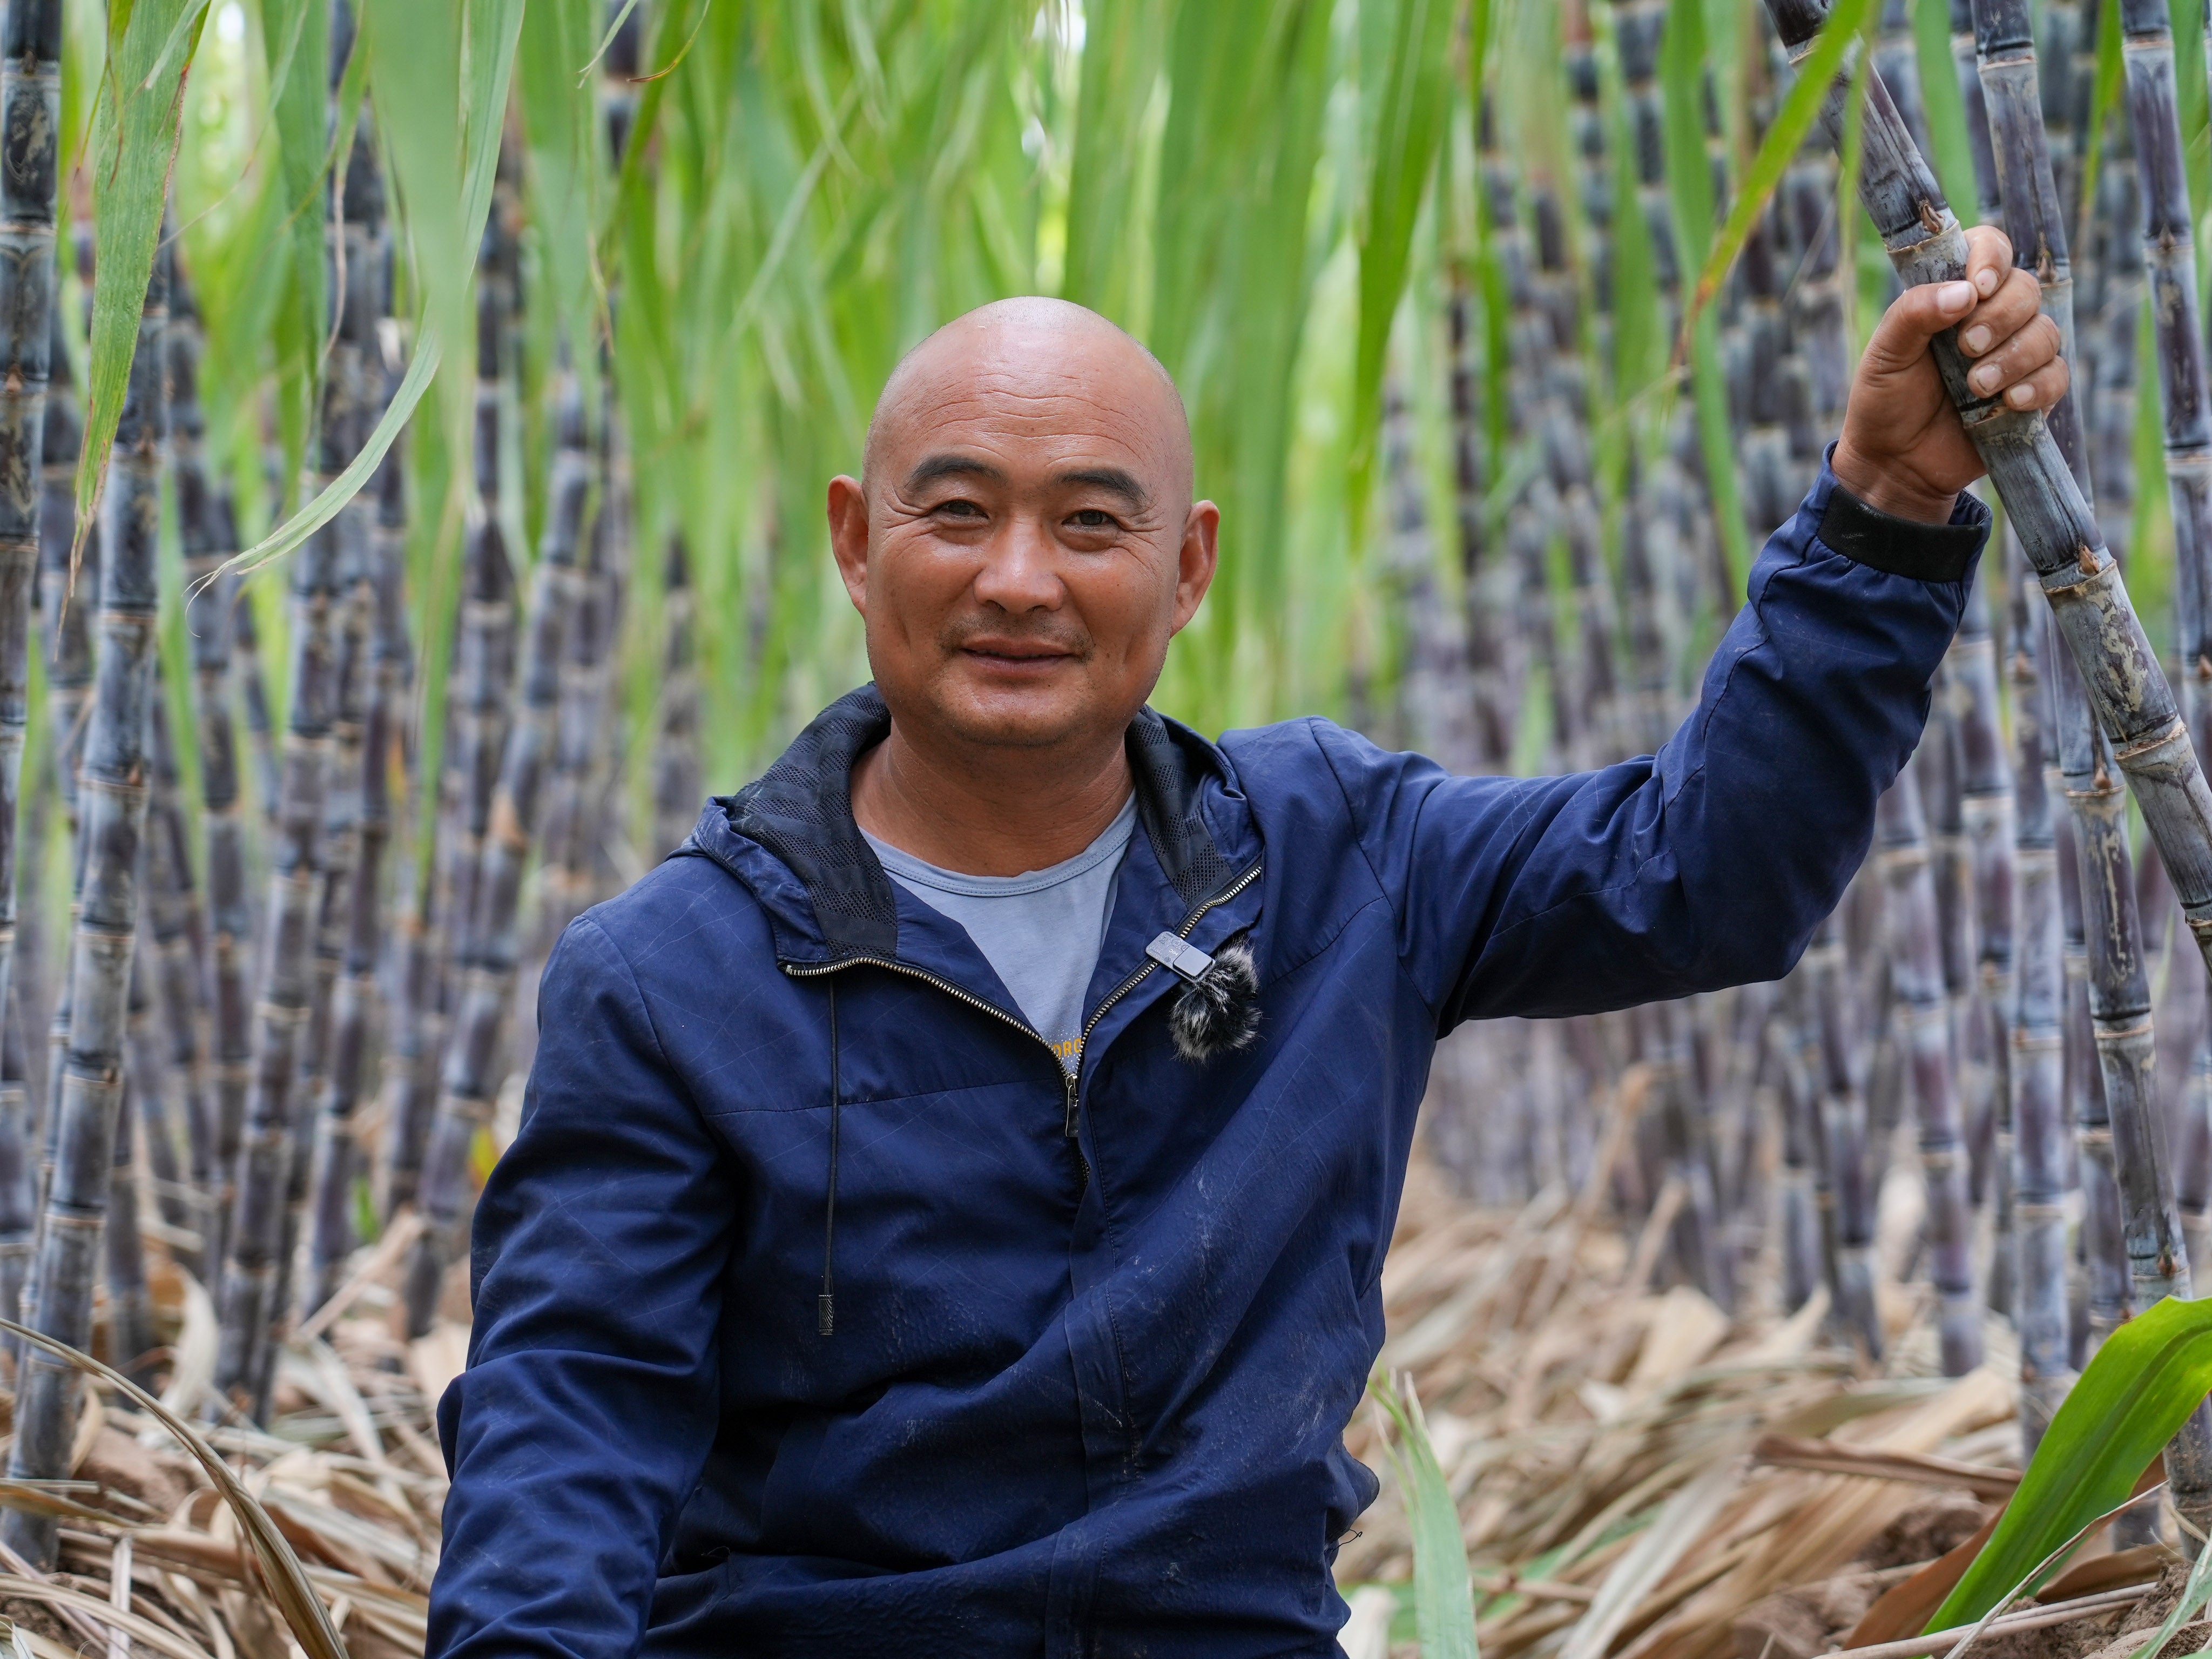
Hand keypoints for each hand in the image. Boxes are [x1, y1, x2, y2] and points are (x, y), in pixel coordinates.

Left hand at [1830, 225, 2067, 523]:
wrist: (1894, 462)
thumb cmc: (1885, 400)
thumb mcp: (1885, 354)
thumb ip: (1914, 314)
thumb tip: (1966, 291)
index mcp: (1955, 296)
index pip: (1990, 249)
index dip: (1992, 259)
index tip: (1977, 288)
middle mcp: (1992, 318)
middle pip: (2025, 290)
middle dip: (1999, 318)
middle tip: (1965, 349)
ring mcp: (2017, 354)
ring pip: (2046, 332)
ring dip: (2013, 357)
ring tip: (1976, 387)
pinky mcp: (2033, 393)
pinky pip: (2057, 376)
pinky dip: (2036, 387)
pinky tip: (2008, 403)